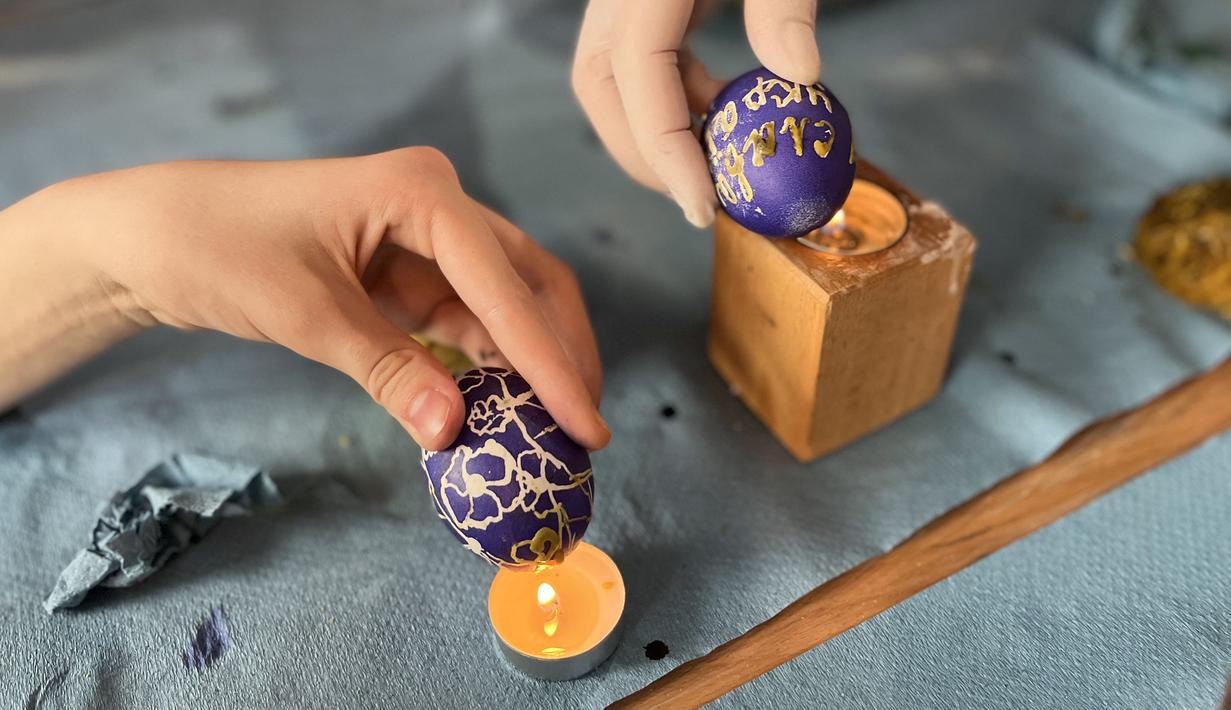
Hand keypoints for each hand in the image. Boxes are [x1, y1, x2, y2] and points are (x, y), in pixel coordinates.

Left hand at [0, 149, 607, 450]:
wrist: (160, 233)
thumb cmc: (223, 249)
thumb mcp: (308, 315)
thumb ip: (388, 372)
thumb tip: (454, 433)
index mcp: (423, 193)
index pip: (508, 287)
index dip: (551, 362)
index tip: (586, 423)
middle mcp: (440, 204)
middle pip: (532, 283)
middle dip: (562, 356)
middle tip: (587, 428)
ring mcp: (429, 235)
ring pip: (508, 305)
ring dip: (530, 365)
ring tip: (554, 430)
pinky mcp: (412, 268)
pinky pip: (469, 319)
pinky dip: (488, 365)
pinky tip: (502, 410)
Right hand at [572, 0, 820, 227]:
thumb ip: (784, 4)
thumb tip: (799, 73)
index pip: (633, 68)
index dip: (662, 145)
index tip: (704, 205)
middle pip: (598, 83)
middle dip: (643, 155)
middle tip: (699, 201)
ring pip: (614, 77)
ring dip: (659, 131)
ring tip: (718, 168)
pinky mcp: (646, 0)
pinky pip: (643, 60)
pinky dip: (677, 100)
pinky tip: (724, 117)